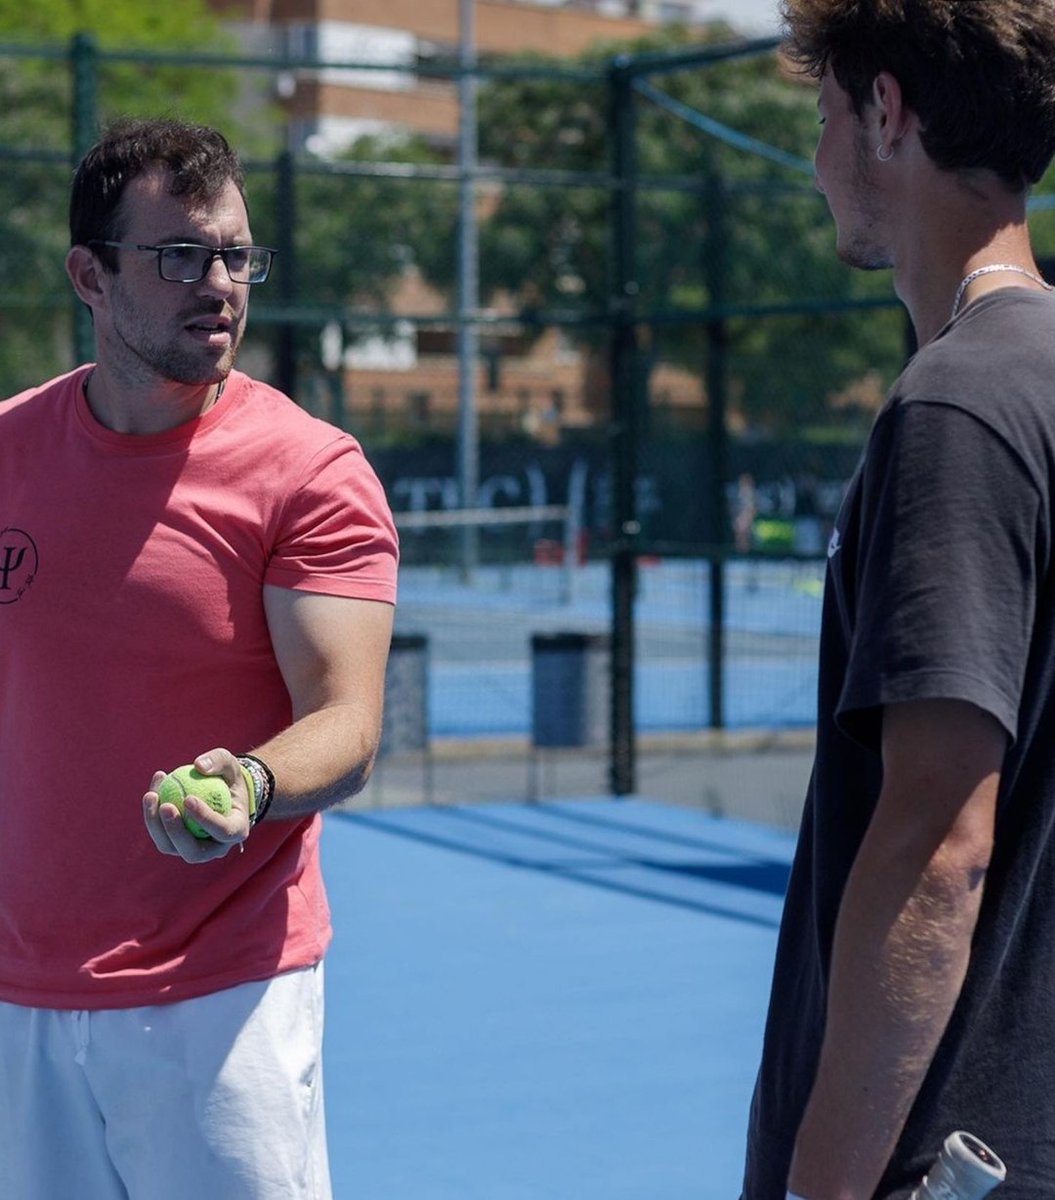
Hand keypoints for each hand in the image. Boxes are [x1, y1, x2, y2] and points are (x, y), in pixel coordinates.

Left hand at [142, 748, 252, 863]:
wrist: (222, 793)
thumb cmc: (228, 778)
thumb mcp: (230, 764)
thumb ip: (219, 761)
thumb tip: (198, 766)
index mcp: (236, 831)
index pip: (222, 831)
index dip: (205, 818)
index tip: (188, 798)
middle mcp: (216, 848)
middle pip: (193, 852)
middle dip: (176, 831)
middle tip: (165, 805)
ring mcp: (194, 850)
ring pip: (170, 847)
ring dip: (156, 824)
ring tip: (151, 795)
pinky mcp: (175, 845)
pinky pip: (160, 834)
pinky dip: (152, 815)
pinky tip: (152, 791)